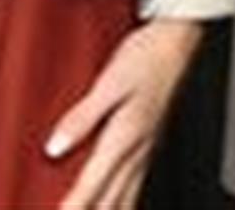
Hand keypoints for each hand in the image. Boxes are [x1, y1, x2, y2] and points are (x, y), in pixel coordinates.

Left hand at [45, 18, 203, 209]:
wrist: (178, 41)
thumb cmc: (147, 56)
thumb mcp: (108, 83)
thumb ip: (82, 117)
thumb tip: (56, 147)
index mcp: (125, 136)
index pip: (94, 184)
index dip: (75, 207)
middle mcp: (138, 149)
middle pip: (112, 201)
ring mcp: (146, 149)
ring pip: (128, 198)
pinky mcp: (151, 143)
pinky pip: (137, 186)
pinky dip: (126, 204)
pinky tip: (121, 206)